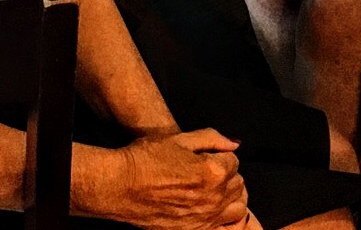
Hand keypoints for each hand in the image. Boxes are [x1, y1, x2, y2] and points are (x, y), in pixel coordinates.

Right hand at [108, 130, 247, 229]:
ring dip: (232, 197)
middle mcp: (213, 197)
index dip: (221, 155)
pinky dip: (228, 222)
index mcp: (212, 171)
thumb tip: (234, 143)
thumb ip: (211, 138)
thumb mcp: (179, 139)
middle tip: (210, 170)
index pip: (234, 161)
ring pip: (238, 208)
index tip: (208, 155)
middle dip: (228, 174)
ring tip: (217, 190)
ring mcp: (205, 219)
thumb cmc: (146, 159)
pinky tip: (218, 213)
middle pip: (238, 184)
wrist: (121, 185)